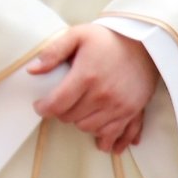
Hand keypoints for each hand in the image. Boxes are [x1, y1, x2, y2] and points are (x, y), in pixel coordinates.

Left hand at [30, 24, 157, 153]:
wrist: (144, 43)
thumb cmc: (108, 38)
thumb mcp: (77, 35)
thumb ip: (53, 52)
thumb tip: (32, 70)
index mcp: (86, 76)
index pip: (58, 104)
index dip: (44, 108)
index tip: (40, 105)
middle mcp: (103, 95)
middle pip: (72, 118)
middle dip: (61, 113)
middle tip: (60, 104)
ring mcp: (120, 105)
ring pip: (90, 128)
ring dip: (80, 123)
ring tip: (78, 113)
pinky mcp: (133, 110)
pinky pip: (117, 133)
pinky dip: (107, 139)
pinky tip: (102, 142)